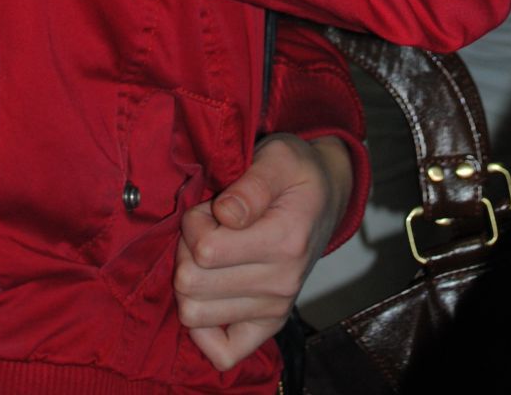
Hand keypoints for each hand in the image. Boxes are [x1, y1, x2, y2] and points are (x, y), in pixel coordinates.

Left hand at [174, 132, 352, 371]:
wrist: (324, 197)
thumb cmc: (295, 172)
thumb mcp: (278, 157)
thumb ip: (251, 186)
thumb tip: (225, 215)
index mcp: (285, 241)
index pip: (205, 250)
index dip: (194, 222)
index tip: (211, 206)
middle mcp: (282, 284)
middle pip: (191, 284)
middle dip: (186, 250)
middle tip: (205, 227)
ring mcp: (276, 308)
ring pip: (194, 314)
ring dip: (191, 280)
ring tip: (209, 254)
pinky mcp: (270, 325)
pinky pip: (222, 352)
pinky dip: (203, 326)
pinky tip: (210, 292)